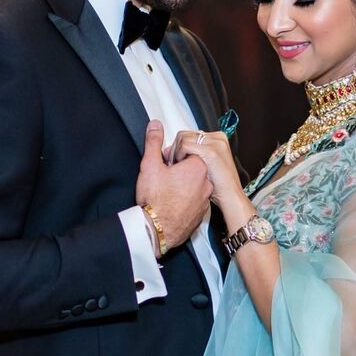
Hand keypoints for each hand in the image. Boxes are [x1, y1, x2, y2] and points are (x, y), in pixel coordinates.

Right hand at [136, 121, 211, 250]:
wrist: (157, 229)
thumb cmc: (154, 199)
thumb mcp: (150, 164)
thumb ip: (154, 142)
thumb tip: (155, 125)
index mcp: (197, 166)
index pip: (189, 152)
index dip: (175, 157)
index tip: (165, 165)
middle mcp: (206, 181)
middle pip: (194, 167)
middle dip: (180, 170)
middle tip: (164, 178)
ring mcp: (205, 198)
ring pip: (195, 184)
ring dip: (184, 184)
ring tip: (167, 192)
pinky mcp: (202, 213)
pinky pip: (195, 200)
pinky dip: (186, 199)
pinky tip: (173, 203)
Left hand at [169, 128, 243, 211]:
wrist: (231, 196)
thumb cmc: (219, 186)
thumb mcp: (203, 166)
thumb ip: (190, 155)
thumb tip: (167, 150)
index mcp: (218, 139)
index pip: (190, 134)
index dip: (178, 146)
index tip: (175, 158)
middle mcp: (217, 138)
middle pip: (185, 134)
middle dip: (175, 148)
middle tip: (173, 163)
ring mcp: (215, 143)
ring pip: (183, 138)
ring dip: (175, 152)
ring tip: (177, 166)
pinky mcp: (210, 151)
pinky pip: (185, 146)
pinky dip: (179, 155)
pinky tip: (181, 166)